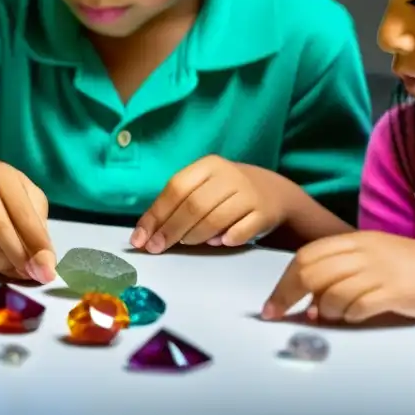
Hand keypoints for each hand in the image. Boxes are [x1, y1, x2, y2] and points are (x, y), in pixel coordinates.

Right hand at [0, 162, 54, 282]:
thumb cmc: (0, 190)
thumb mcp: (25, 195)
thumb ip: (37, 224)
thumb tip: (43, 261)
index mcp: (4, 177)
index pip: (23, 215)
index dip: (37, 246)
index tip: (47, 271)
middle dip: (18, 258)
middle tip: (30, 275)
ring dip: (0, 264)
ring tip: (14, 270)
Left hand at [131, 156, 286, 252]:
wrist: (274, 192)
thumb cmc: (226, 193)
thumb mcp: (202, 188)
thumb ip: (176, 206)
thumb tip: (144, 235)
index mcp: (207, 166)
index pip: (175, 188)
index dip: (156, 215)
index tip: (141, 238)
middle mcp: (228, 176)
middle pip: (193, 205)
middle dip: (171, 230)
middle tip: (157, 248)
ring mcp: (249, 193)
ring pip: (215, 218)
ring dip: (196, 235)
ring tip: (187, 243)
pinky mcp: (265, 213)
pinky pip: (242, 230)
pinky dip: (227, 238)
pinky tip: (218, 242)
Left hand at [262, 231, 414, 322]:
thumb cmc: (407, 266)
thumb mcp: (369, 258)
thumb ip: (339, 272)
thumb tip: (309, 300)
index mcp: (353, 241)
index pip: (306, 256)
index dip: (283, 280)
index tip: (271, 303)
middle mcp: (362, 252)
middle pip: (311, 272)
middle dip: (288, 295)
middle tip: (278, 314)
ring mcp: (378, 271)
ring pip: (331, 291)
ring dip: (323, 309)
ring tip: (329, 315)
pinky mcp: (394, 292)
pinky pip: (359, 306)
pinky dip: (349, 316)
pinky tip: (353, 317)